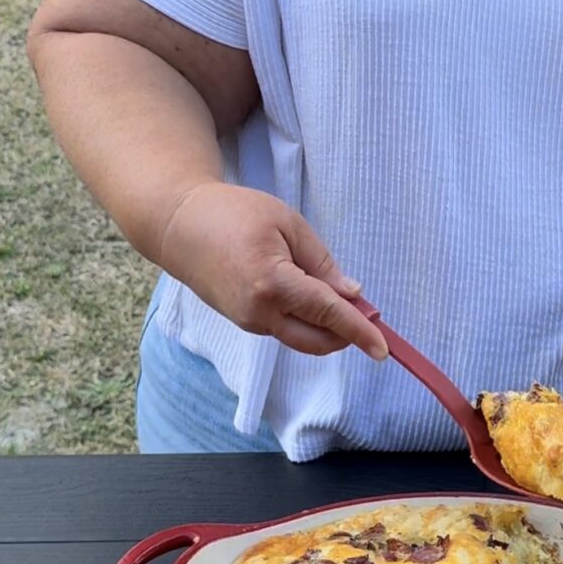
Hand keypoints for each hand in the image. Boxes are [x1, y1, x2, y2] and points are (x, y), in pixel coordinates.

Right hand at [158, 181, 386, 359]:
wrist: (179, 226)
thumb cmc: (234, 214)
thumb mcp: (287, 223)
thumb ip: (322, 263)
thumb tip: (352, 295)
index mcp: (273, 284)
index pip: (328, 314)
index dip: (360, 331)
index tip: (383, 349)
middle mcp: (259, 313)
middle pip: (317, 340)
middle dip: (346, 334)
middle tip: (366, 310)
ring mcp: (248, 321)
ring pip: (301, 337)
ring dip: (325, 325)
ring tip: (331, 290)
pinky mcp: (243, 321)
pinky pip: (284, 328)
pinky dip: (305, 319)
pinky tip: (306, 292)